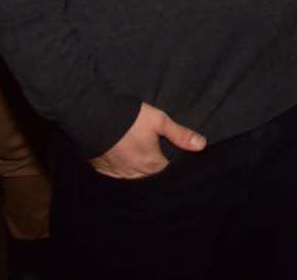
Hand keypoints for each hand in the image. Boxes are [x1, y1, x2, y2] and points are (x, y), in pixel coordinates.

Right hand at [89, 102, 205, 179]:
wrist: (94, 117)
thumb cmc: (129, 118)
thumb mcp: (159, 121)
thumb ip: (180, 134)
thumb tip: (202, 145)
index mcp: (151, 164)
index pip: (167, 173)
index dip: (171, 168)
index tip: (173, 162)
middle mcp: (135, 174)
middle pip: (150, 178)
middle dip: (155, 171)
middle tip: (155, 160)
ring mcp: (118, 174)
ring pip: (134, 180)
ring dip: (139, 174)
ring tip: (139, 162)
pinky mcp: (103, 171)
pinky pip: (116, 178)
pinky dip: (122, 173)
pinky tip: (123, 165)